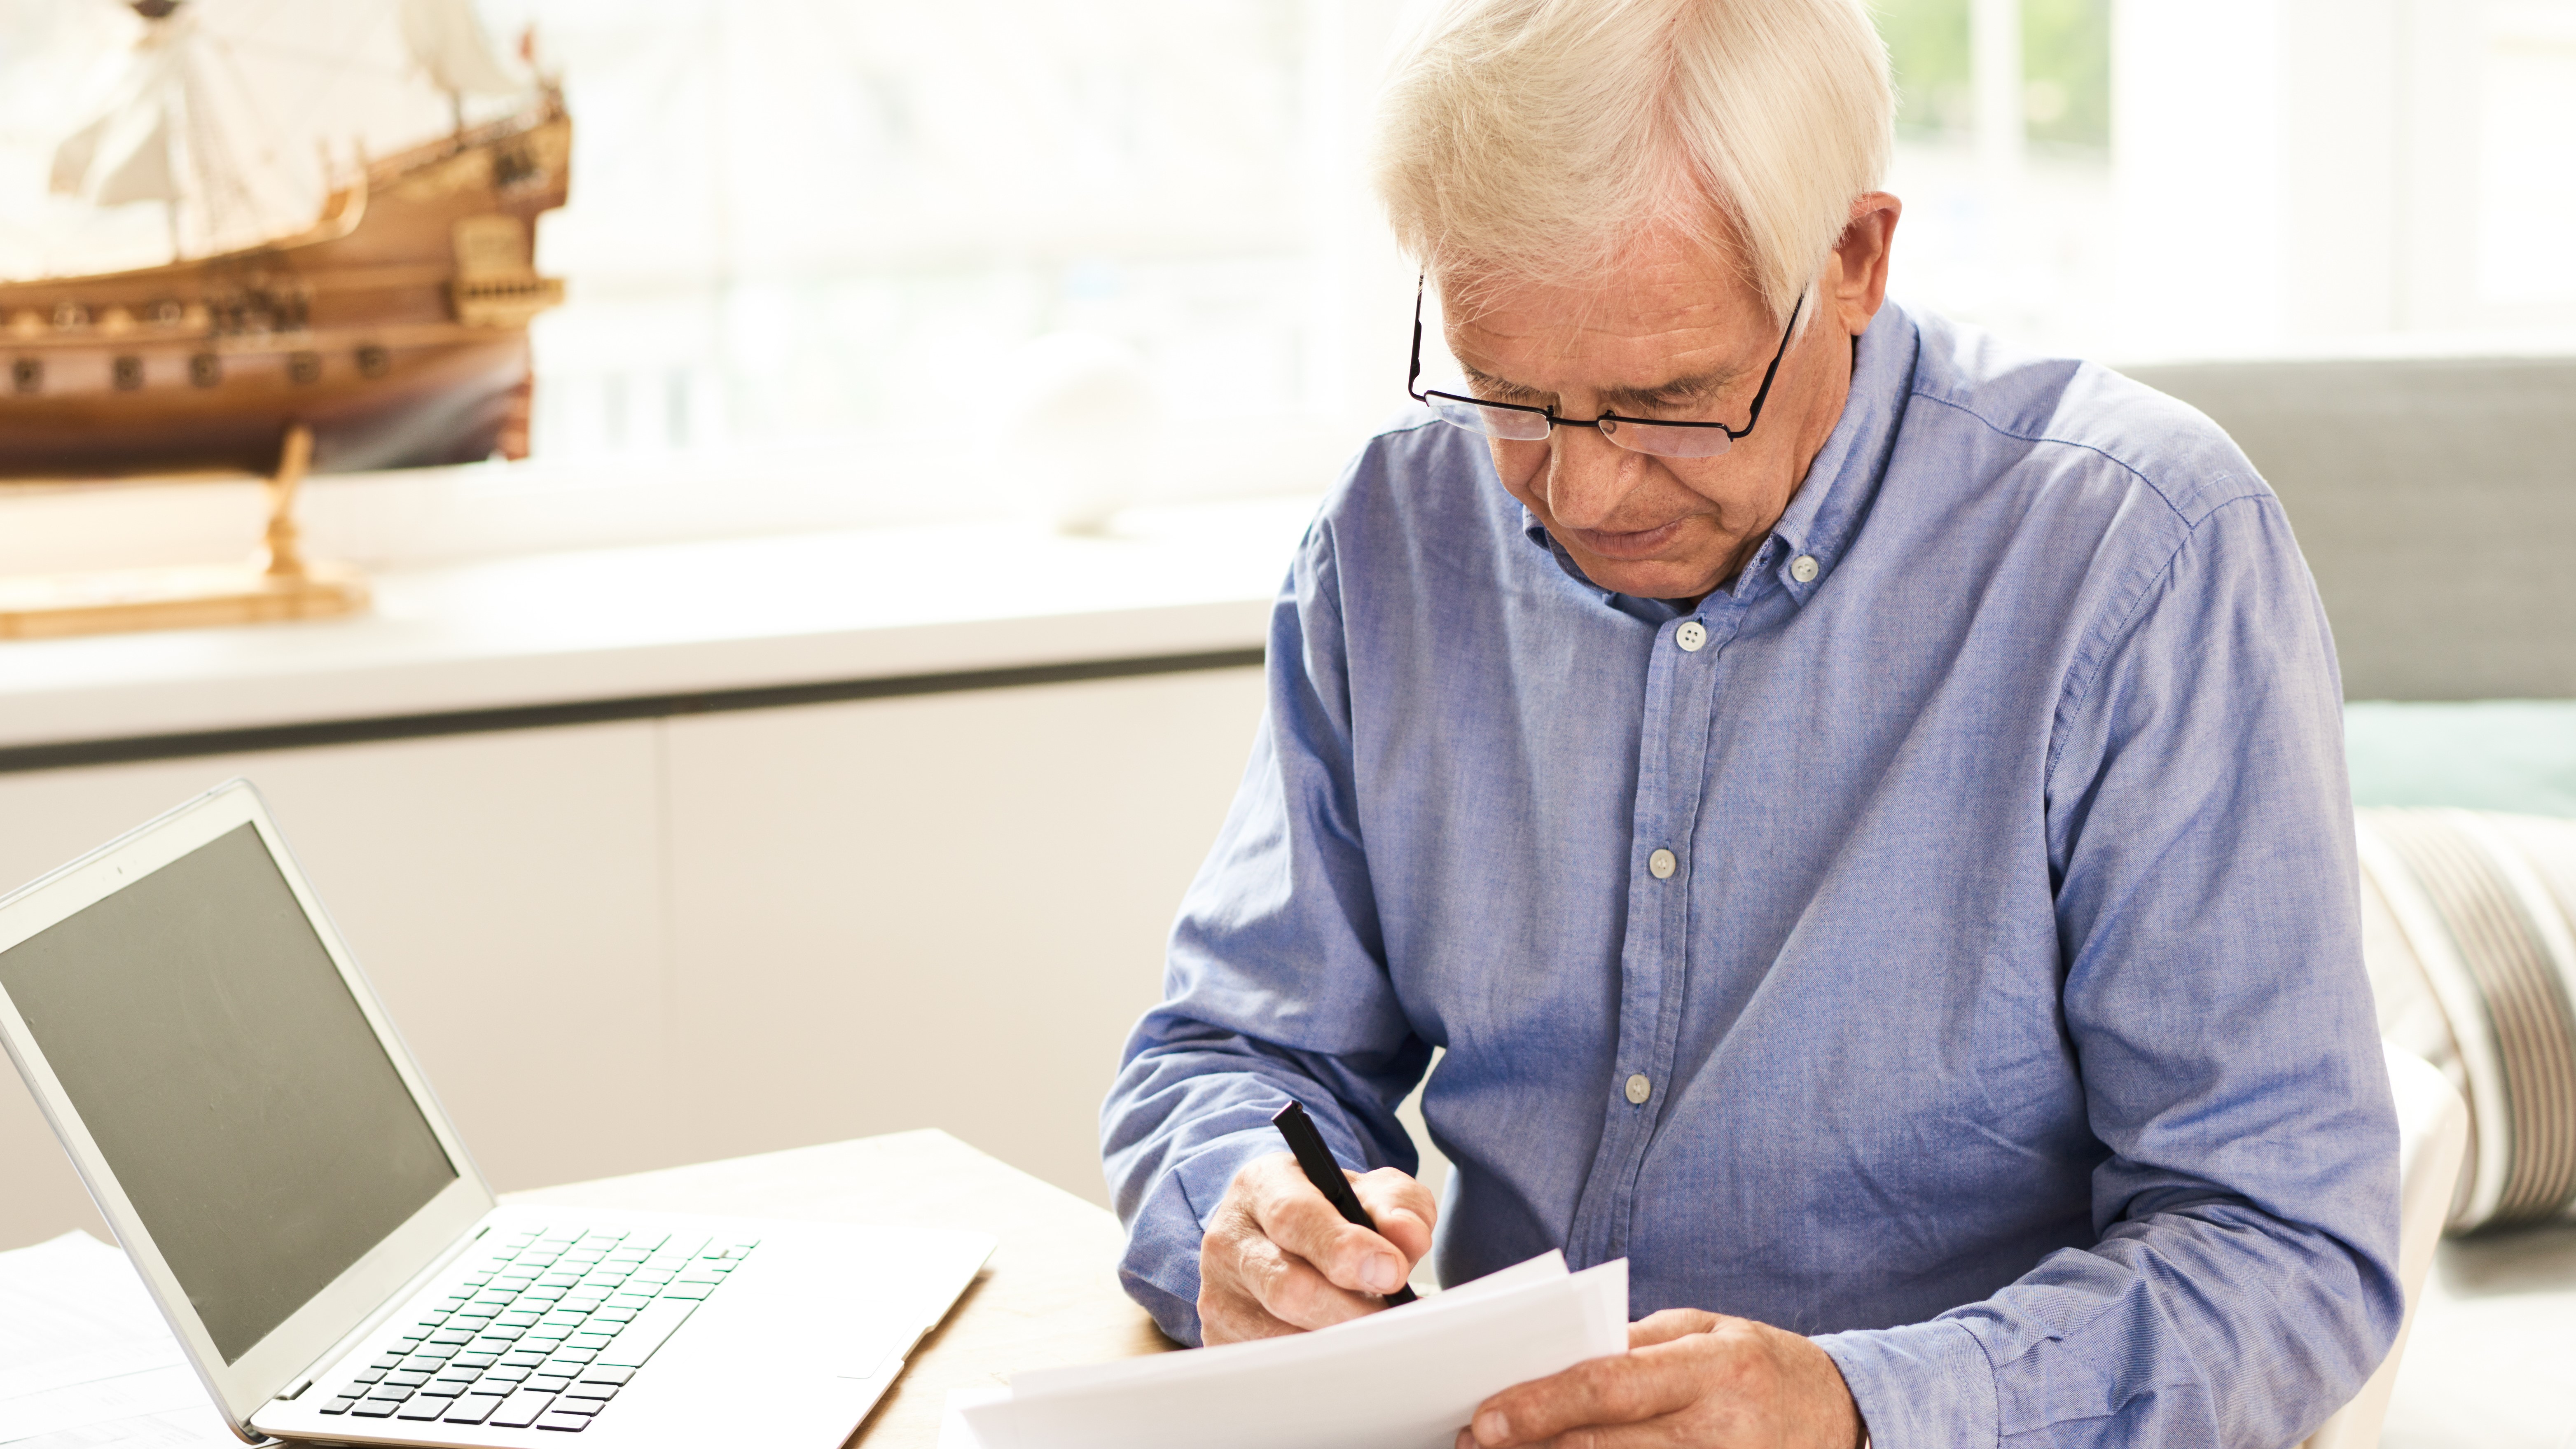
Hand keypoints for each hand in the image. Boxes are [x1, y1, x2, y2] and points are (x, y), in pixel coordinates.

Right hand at [1197, 1151, 1435, 1343]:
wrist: (1280, 1235)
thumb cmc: (1329, 1211)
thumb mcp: (1368, 1192)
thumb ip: (1396, 1206)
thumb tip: (1408, 1238)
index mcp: (1262, 1187)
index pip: (1293, 1217)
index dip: (1344, 1248)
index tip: (1391, 1271)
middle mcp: (1229, 1239)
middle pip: (1287, 1287)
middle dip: (1350, 1308)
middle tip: (1394, 1317)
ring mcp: (1219, 1294)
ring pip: (1282, 1336)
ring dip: (1339, 1341)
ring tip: (1373, 1330)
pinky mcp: (1220, 1339)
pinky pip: (1273, 1366)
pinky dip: (1318, 1365)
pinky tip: (1343, 1349)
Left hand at [1456, 1309, 1864, 1448]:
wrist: (1844, 1414)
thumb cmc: (1759, 1362)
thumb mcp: (1705, 1330)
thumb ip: (1635, 1344)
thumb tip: (1555, 1361)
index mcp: (1714, 1365)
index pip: (1610, 1386)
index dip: (1542, 1404)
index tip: (1485, 1417)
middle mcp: (1719, 1426)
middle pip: (1605, 1445)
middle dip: (1532, 1447)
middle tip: (1474, 1442)